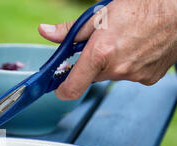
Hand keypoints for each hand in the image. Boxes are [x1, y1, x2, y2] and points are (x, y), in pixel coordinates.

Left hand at [38, 0, 176, 99]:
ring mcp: (134, 76)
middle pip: (92, 76)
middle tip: (102, 45)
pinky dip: (130, 66)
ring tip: (125, 42)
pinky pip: (130, 76)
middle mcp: (117, 69)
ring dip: (112, 64)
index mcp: (100, 53)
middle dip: (92, 64)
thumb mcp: (99, 15)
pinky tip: (138, 49)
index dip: (62, 90)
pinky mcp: (148, 78)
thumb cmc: (141, 7)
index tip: (59, 88)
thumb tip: (45, 32)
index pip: (72, 88)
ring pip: (112, 75)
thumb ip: (69, 31)